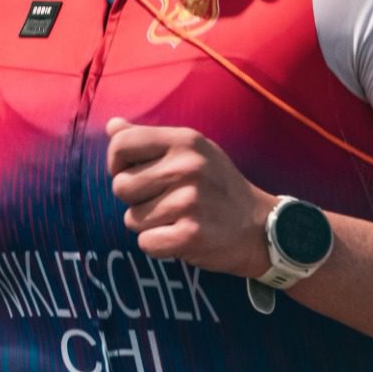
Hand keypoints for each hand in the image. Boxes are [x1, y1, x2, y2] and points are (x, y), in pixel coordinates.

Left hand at [105, 117, 277, 277]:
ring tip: (177, 218)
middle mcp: (187, 166)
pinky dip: (158, 245)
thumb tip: (112, 126)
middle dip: (135, 199)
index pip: (121, 143)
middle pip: (120, 186)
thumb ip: (150, 138)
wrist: (260, 227)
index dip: (117, 162)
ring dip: (149, 224)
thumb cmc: (218, 186)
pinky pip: (146, 243)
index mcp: (185, 140)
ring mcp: (189, 201)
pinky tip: (180, 236)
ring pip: (132, 219)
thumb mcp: (192, 150)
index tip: (134, 173)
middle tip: (164, 200)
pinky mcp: (191, 234)